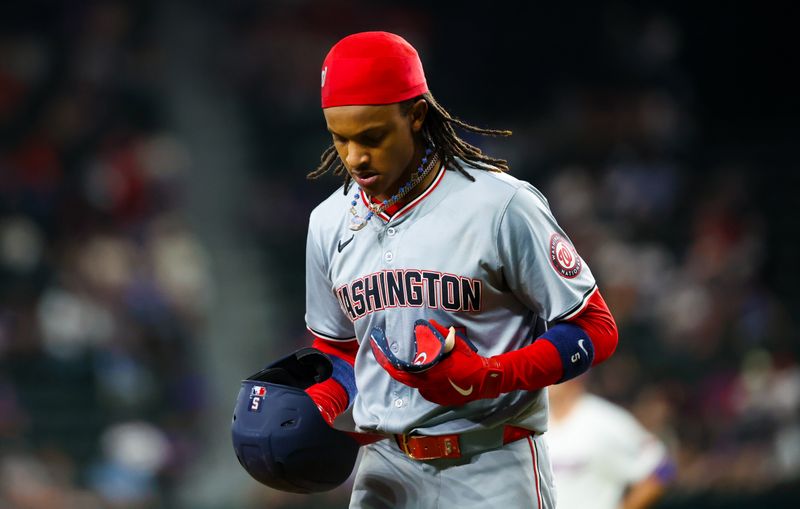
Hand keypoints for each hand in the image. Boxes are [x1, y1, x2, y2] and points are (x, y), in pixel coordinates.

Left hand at [370, 319, 504, 405]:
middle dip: (395, 370)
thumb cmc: (470, 361)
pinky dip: (423, 382)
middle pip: (406, 380)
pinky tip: (427, 374)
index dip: (390, 365)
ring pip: (416, 385)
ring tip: (410, 364)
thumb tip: (427, 323)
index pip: (403, 372)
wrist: (485, 380)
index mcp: (432, 373)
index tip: (381, 356)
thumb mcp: (455, 343)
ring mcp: (434, 394)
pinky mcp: (440, 399)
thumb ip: (440, 333)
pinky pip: (426, 390)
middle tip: (387, 360)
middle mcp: (430, 386)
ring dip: (412, 376)